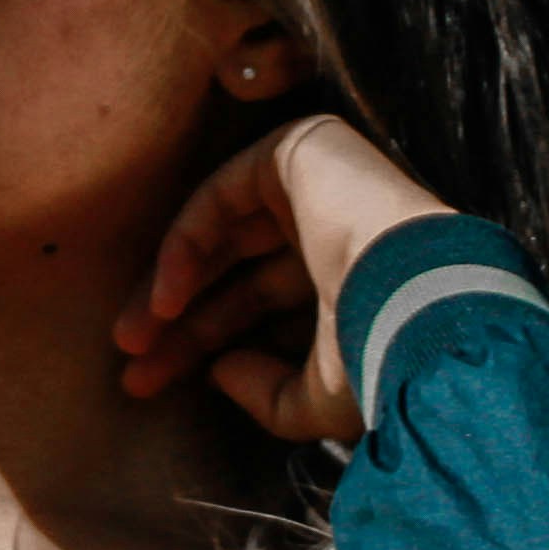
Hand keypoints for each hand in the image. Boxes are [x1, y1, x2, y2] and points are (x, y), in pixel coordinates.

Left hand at [114, 116, 454, 438]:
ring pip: (220, 238)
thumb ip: (269, 395)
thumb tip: (219, 373)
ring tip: (131, 342)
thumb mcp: (322, 400)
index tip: (151, 386)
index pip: (261, 312)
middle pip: (234, 278)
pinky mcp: (300, 149)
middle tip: (132, 370)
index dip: (206, 349)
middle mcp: (335, 230)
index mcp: (350, 284)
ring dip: (168, 290)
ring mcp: (319, 185)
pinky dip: (184, 244)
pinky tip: (164, 299)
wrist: (417, 296)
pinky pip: (220, 196)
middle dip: (179, 326)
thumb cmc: (381, 356)